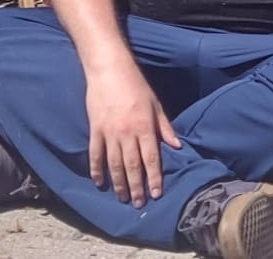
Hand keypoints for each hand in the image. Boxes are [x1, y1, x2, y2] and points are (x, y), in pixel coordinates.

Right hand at [85, 63, 180, 206]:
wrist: (108, 68)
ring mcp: (109, 132)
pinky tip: (100, 182)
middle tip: (139, 204)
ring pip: (114, 164)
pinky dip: (97, 169)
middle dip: (137, 187)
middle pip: (132, 166)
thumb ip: (164, 126)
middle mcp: (127, 133)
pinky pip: (96, 154)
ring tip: (123, 198)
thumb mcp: (155, 103)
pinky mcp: (95, 129)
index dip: (155, 178)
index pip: (152, 158)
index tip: (157, 194)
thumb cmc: (135, 84)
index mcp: (145, 127)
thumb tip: (177, 146)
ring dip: (119, 183)